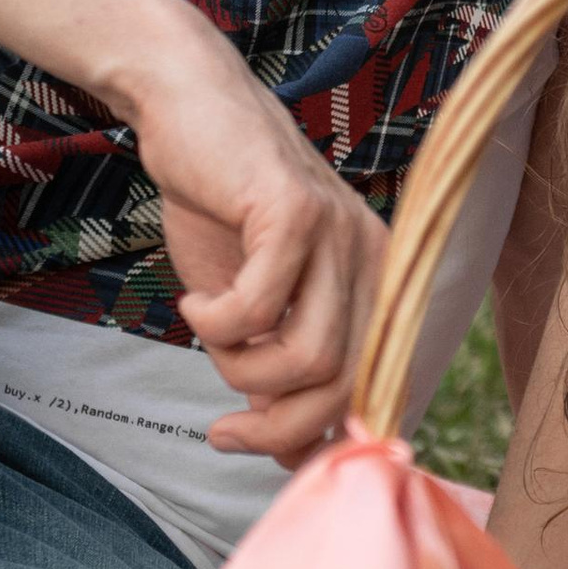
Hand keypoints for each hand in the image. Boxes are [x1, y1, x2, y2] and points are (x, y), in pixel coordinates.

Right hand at [118, 24, 387, 463]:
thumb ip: (277, 369)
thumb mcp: (254, 305)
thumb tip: (289, 456)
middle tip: (223, 431)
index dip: (322, 436)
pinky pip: (261, 307)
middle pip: (344, 387)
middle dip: (276, 430)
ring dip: (241, 368)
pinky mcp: (297, 212)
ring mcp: (342, 234)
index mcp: (377, 285)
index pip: (375, 389)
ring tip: (210, 335)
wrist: (189, 112)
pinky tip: (197, 301)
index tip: (260, 451)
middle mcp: (375, 261)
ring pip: (309, 357)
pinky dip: (218, 323)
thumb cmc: (222, 212)